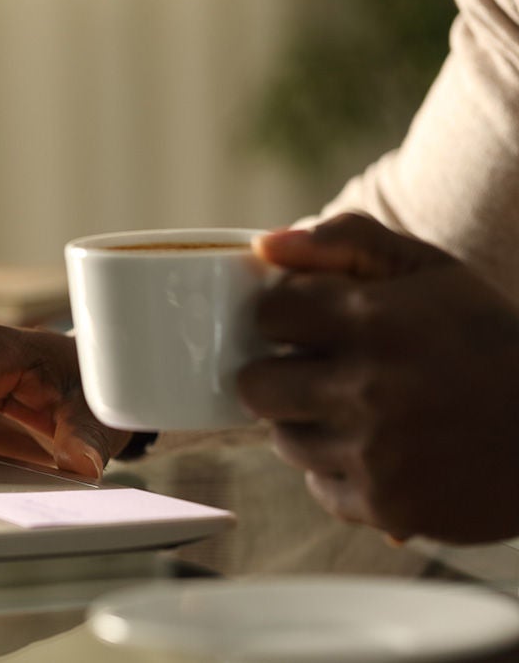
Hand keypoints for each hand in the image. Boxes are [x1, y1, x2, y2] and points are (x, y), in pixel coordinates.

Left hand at [238, 213, 518, 543]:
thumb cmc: (491, 340)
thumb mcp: (433, 271)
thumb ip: (348, 241)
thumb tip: (263, 246)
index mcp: (375, 319)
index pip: (269, 314)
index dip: (288, 317)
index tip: (312, 325)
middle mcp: (368, 388)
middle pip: (254, 384)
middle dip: (280, 374)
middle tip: (318, 373)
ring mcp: (375, 453)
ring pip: (283, 439)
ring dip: (309, 424)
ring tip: (360, 412)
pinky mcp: (387, 506)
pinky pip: (319, 488)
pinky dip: (342, 473)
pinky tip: (384, 453)